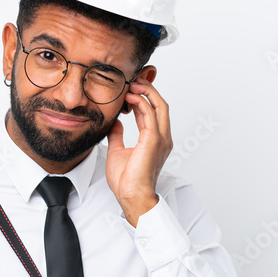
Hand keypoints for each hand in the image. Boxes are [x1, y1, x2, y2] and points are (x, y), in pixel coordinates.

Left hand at [105, 72, 171, 225]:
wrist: (131, 196)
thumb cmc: (127, 181)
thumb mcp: (117, 151)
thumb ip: (117, 135)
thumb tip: (114, 122)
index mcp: (155, 140)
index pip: (153, 111)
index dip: (143, 97)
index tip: (130, 88)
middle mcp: (162, 137)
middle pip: (160, 104)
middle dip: (148, 89)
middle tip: (133, 80)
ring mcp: (160, 138)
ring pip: (159, 105)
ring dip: (146, 92)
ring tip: (131, 84)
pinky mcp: (154, 140)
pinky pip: (151, 114)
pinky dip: (141, 102)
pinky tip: (130, 98)